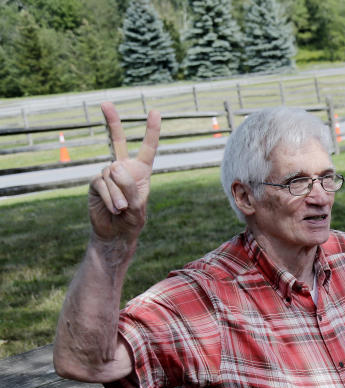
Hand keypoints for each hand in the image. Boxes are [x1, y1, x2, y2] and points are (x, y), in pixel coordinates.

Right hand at [88, 103, 160, 242]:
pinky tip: (114, 208)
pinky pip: (102, 184)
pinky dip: (110, 197)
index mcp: (141, 171)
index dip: (151, 131)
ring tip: (122, 209)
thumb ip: (131, 189)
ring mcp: (107, 174)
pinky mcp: (95, 182)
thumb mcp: (138, 207)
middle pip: (116, 141)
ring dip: (119, 195)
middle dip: (112, 122)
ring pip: (113, 174)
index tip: (155, 112)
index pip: (147, 148)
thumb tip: (114, 167)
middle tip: (105, 103)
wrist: (115, 234)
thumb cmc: (132, 220)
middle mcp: (123, 168)